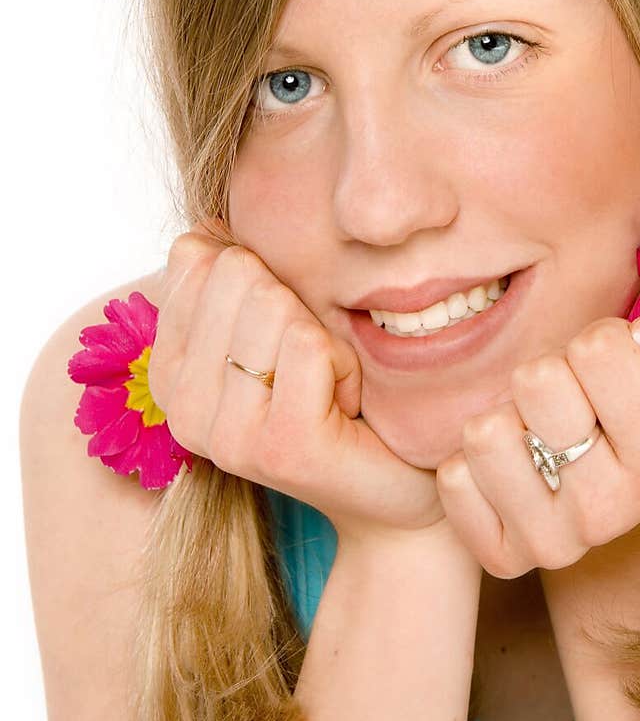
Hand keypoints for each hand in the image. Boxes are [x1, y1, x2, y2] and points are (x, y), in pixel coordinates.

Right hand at [148, 227, 444, 540]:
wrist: (392, 489)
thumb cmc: (334, 396)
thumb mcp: (274, 328)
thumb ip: (233, 280)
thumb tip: (204, 231)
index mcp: (167, 372)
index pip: (198, 258)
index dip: (264, 280)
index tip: (280, 339)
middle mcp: (181, 408)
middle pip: (239, 274)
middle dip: (296, 306)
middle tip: (312, 367)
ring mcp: (226, 434)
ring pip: (276, 305)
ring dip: (325, 337)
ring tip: (329, 388)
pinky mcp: (279, 447)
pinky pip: (311, 345)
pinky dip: (348, 363)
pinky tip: (347, 407)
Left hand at [434, 314, 639, 576]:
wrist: (638, 494)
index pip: (599, 348)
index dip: (603, 340)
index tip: (618, 371)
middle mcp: (610, 515)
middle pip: (535, 381)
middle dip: (552, 371)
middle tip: (575, 398)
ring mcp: (553, 544)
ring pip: (485, 432)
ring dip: (508, 414)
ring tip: (543, 432)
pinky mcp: (504, 557)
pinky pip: (454, 480)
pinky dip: (475, 461)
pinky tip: (516, 466)